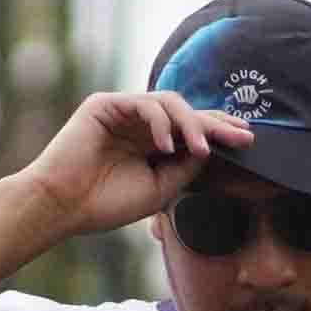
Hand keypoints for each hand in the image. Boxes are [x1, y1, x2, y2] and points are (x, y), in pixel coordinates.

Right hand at [10, 90, 248, 240]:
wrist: (62, 207)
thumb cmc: (105, 203)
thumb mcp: (160, 189)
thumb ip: (185, 167)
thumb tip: (209, 145)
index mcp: (151, 144)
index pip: (191, 130)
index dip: (218, 132)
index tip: (247, 141)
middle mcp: (139, 124)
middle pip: (187, 112)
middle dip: (216, 123)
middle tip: (242, 135)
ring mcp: (122, 111)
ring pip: (170, 103)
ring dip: (191, 124)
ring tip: (201, 149)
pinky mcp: (105, 104)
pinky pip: (145, 103)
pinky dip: (160, 122)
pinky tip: (166, 146)